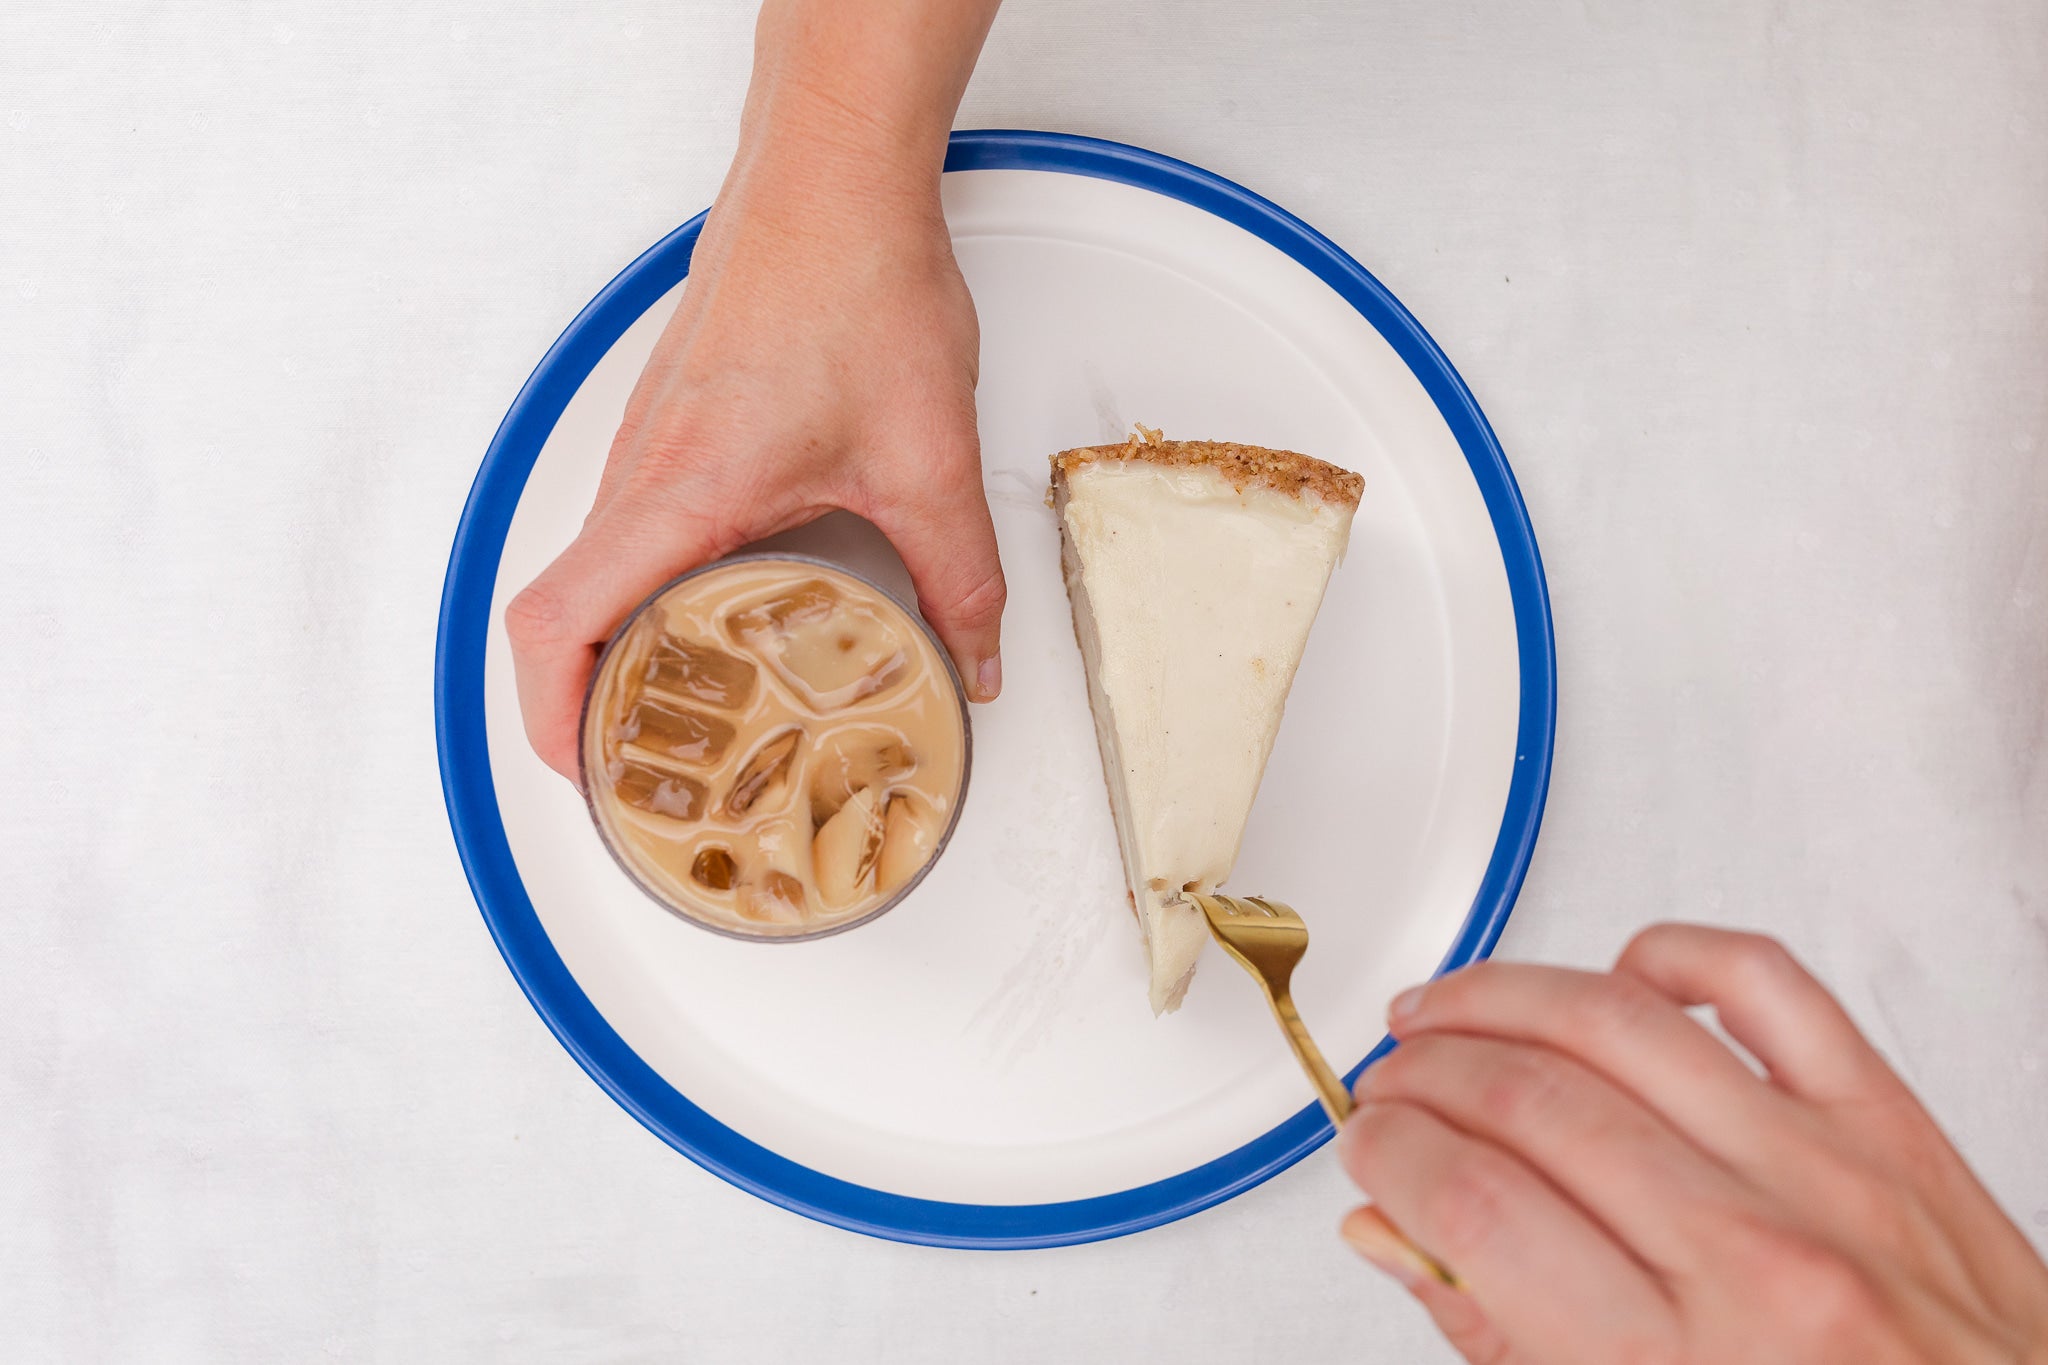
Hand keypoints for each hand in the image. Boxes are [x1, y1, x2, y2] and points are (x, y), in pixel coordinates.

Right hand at [504, 142, 1001, 780]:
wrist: (834, 176)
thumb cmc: (856, 283)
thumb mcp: (929, 460)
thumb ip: (961, 578)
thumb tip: (976, 662)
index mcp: (678, 492)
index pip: (556, 626)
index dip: (551, 721)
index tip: (593, 779)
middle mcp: (640, 471)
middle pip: (563, 616)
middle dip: (588, 708)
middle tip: (655, 773)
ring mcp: (645, 444)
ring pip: (594, 571)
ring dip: (621, 647)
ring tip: (691, 718)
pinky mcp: (671, 423)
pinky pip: (629, 529)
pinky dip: (647, 592)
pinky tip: (724, 618)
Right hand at [1337, 924, 2047, 1363]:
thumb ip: (1499, 1339)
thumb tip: (1400, 1234)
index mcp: (1676, 1364)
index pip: (1471, 1200)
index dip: (1385, 1153)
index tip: (1365, 1145)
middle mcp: (1757, 1256)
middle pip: (1526, 1100)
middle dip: (1419, 1077)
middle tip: (1389, 1087)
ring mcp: (1830, 1172)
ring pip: (1617, 1019)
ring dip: (1498, 996)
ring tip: (1447, 1010)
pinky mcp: (1890, 1122)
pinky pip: (1765, 983)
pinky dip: (1672, 954)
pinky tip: (1615, 975)